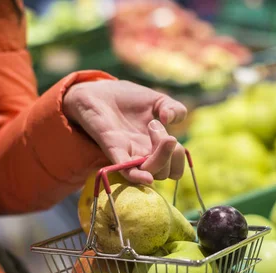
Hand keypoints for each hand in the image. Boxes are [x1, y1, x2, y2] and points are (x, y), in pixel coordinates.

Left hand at [62, 79, 186, 183]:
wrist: (97, 91)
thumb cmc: (125, 98)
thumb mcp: (157, 100)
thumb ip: (174, 108)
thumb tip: (170, 120)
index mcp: (155, 147)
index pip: (175, 167)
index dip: (179, 155)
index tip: (167, 127)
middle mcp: (144, 156)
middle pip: (167, 172)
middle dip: (170, 149)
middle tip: (154, 124)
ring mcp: (129, 155)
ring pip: (153, 173)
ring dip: (161, 154)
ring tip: (152, 126)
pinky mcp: (113, 151)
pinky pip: (127, 172)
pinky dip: (138, 177)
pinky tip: (147, 178)